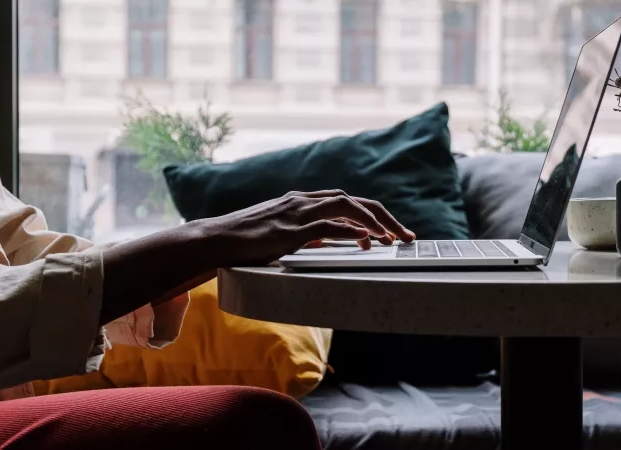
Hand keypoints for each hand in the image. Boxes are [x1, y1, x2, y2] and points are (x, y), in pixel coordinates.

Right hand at [197, 190, 415, 265]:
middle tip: (406, 236)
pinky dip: (349, 230)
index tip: (391, 231)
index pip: (347, 201)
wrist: (214, 239)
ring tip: (392, 239)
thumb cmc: (244, 240)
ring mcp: (296, 213)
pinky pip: (327, 226)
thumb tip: (326, 242)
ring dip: (374, 221)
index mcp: (302, 201)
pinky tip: (366, 239)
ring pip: (346, 206)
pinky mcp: (289, 230)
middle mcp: (303, 201)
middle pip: (355, 200)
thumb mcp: (281, 233)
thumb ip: (305, 233)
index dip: (373, 214)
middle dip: (385, 216)